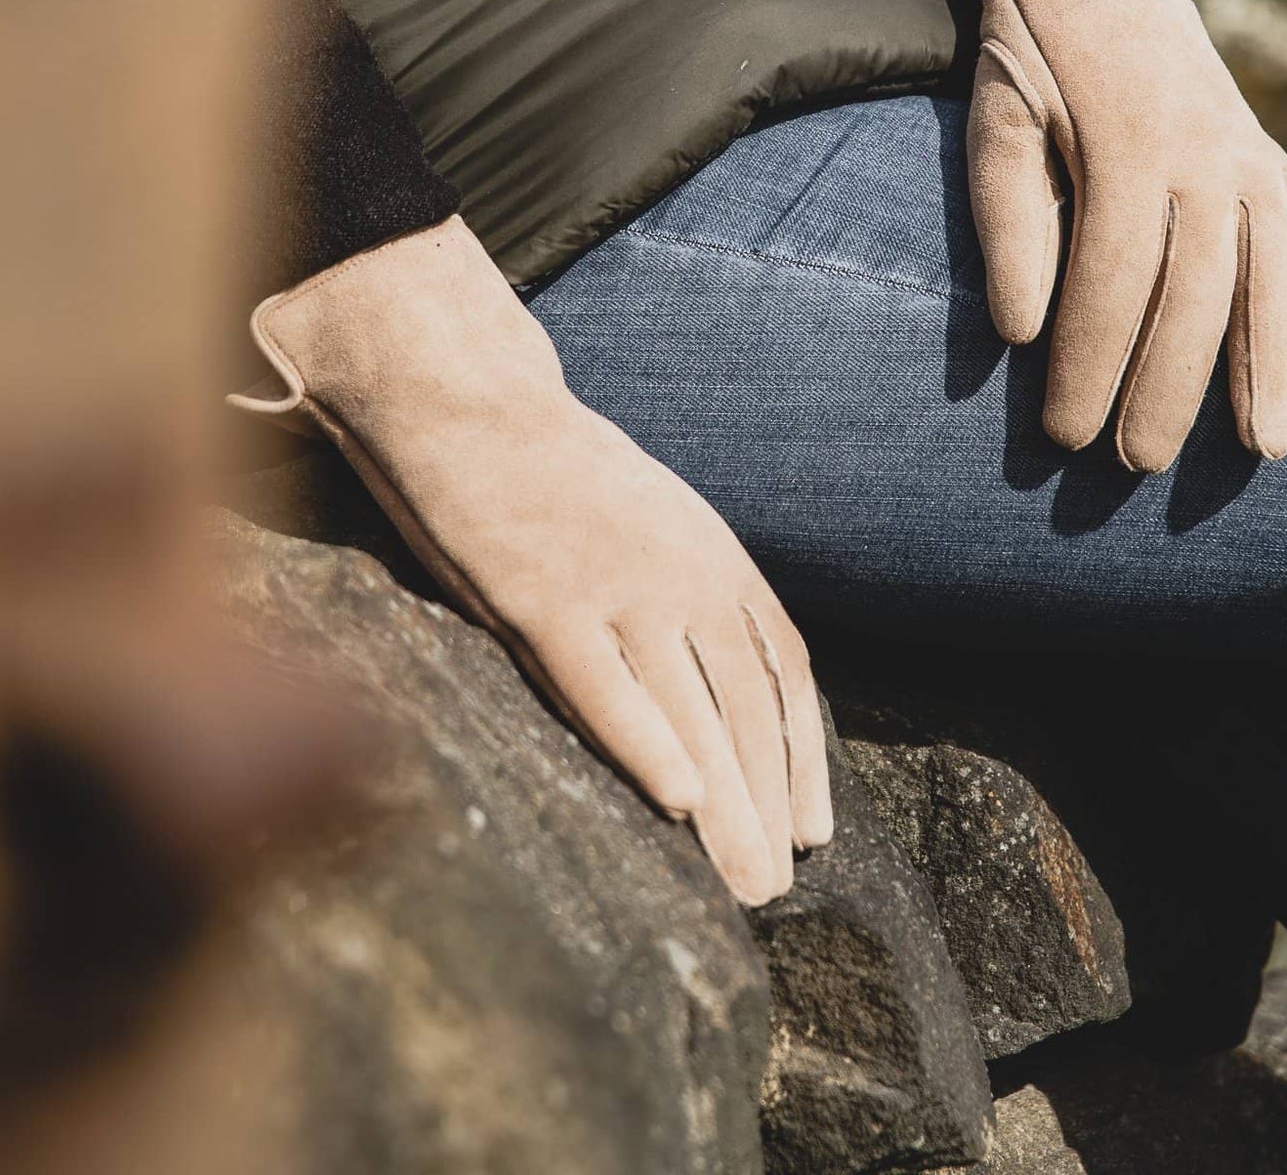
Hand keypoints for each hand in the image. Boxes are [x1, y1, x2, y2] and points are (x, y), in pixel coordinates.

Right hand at [232, 218, 830, 906]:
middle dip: (772, 800)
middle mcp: (683, 572)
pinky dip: (645, 741)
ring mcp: (616, 584)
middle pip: (746, 702)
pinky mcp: (541, 598)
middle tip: (779, 887)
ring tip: (746, 881)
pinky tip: (676, 802)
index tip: (816, 827)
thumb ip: (691, 591)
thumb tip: (722, 680)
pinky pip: (602, 682)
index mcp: (713, 555)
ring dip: (727, 801)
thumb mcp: (654, 520)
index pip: (782, 668)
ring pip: (690, 707)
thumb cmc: (556, 473)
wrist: (470, 400)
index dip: (805, 753)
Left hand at [942, 0, 1286, 473]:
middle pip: (1196, 298)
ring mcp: (1248, 154)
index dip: (1090, 365)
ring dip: (1270, 367)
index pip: (1113, 285)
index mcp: (1127, 151)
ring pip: (1271, 277)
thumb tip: (1018, 333)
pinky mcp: (1267, 154)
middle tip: (1138, 467)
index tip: (1066, 436)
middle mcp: (1204, 158)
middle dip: (1169, 390)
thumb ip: (1010, 223)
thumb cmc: (1029, 59)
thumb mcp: (997, 124)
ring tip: (1265, 451)